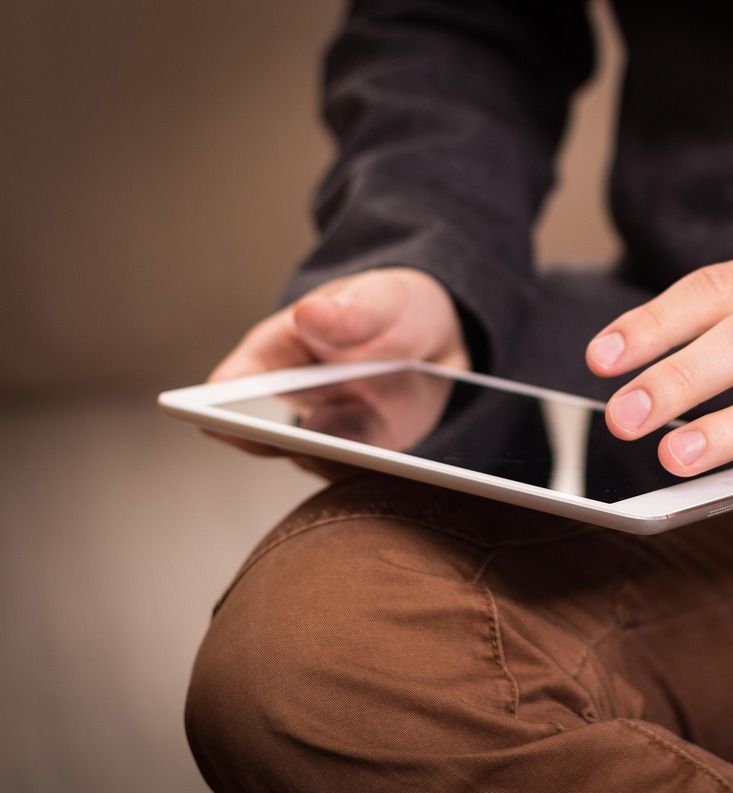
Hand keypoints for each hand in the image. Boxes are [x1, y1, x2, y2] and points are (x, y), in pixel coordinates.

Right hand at [208, 267, 467, 459]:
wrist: (440, 342)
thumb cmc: (391, 310)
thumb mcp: (378, 299)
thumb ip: (349, 311)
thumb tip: (310, 313)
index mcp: (276, 353)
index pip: (231, 385)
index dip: (213, 406)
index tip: (212, 419)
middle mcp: (293, 400)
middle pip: (264, 434)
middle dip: (276, 444)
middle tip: (299, 444)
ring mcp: (327, 432)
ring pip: (313, 461)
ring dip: (330, 463)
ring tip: (353, 457)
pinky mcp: (363, 455)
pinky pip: (357, 474)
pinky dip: (369, 473)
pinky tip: (392, 469)